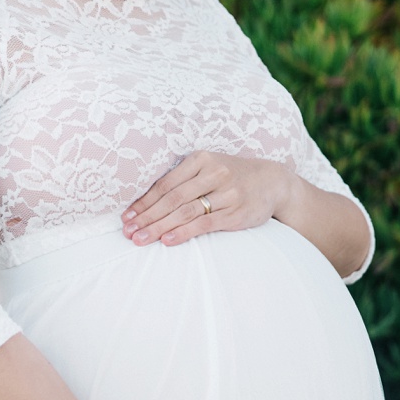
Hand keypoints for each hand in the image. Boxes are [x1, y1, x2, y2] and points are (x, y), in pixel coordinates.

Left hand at [122, 151, 299, 249]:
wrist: (273, 182)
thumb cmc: (234, 176)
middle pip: (171, 199)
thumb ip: (186, 178)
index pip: (165, 183)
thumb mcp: (210, 167)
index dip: (144, 201)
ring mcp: (225, 194)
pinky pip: (204, 224)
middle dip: (147, 217)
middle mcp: (211, 174)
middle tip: (128, 232)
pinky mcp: (235, 214)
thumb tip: (153, 199)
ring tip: (141, 239)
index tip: (127, 216)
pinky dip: (184, 232)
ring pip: (184, 212)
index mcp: (200, 159)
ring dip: (159, 227)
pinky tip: (168, 240)